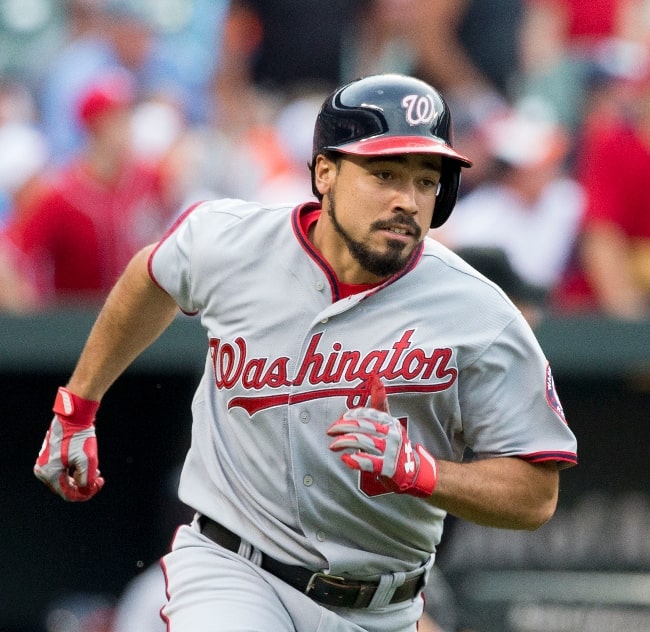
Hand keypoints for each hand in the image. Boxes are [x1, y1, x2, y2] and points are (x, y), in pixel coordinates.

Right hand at [34, 387, 103, 500]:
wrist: (74, 416)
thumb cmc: (80, 437)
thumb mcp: (87, 460)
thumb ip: (86, 480)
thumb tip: (85, 491)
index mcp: (48, 473)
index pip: (68, 493)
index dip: (85, 493)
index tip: (99, 485)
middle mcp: (42, 470)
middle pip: (66, 487)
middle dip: (83, 485)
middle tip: (99, 479)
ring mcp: (45, 462)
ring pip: (65, 479)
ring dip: (81, 478)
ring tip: (96, 472)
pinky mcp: (51, 456)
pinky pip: (63, 470)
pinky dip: (76, 471)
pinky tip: (88, 467)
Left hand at [327, 377, 437, 496]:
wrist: (414, 470)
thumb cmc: (395, 443)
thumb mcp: (389, 421)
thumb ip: (380, 402)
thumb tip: (375, 376)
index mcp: (390, 421)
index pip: (367, 413)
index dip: (351, 415)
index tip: (341, 419)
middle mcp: (391, 434)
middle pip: (362, 426)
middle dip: (342, 427)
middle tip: (330, 431)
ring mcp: (390, 451)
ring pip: (362, 442)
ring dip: (344, 442)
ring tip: (333, 445)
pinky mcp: (388, 468)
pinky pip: (368, 462)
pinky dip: (354, 460)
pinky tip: (345, 458)